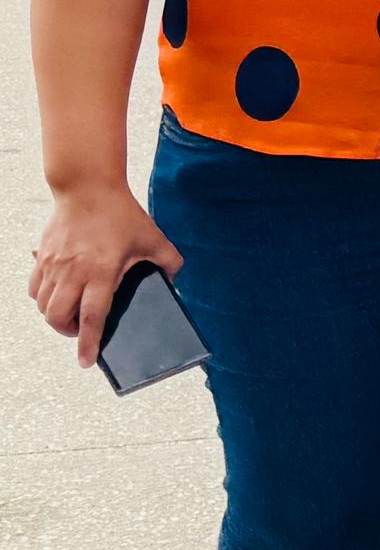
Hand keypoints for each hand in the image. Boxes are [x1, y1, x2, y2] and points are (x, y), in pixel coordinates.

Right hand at [30, 185, 180, 366]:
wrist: (87, 187)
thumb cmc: (122, 214)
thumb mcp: (155, 239)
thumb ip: (170, 263)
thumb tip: (174, 282)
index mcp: (102, 272)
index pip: (92, 317)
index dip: (89, 343)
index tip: (86, 361)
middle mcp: (73, 271)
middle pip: (58, 317)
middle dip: (68, 333)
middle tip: (81, 332)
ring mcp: (53, 264)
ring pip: (43, 305)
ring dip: (54, 317)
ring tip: (70, 315)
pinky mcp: (42, 256)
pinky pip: (34, 288)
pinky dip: (42, 298)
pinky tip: (58, 296)